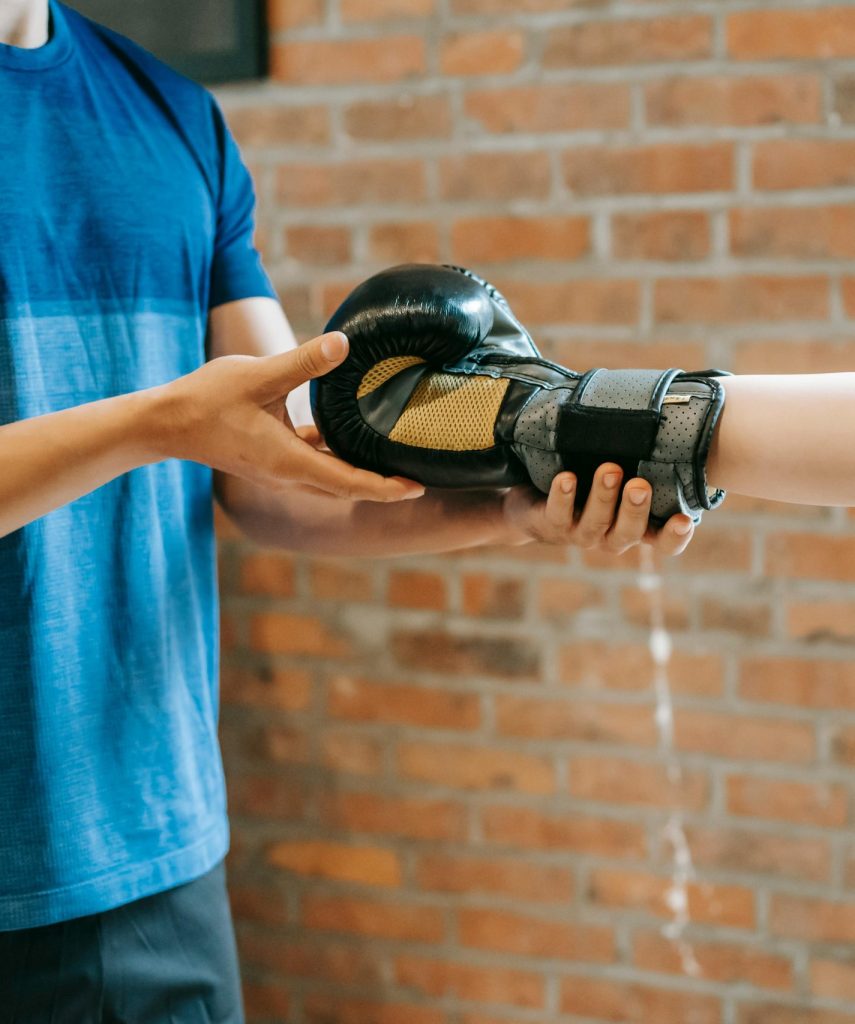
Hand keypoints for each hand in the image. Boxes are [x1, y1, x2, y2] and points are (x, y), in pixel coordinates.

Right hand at [151, 332, 423, 502]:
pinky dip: (336, 457)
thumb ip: (303, 362)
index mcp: (291, 461)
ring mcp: (279, 471)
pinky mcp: (271, 460)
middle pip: (347, 487)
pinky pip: (314, 464)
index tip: (418, 488)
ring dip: (362, 474)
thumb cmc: (207, 400)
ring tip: (394, 460)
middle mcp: (289, 475)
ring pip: (331, 478)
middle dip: (384, 486)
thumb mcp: (259, 375)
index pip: (351, 482)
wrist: (165, 423)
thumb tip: (344, 344)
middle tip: (420, 479)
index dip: (387, 487)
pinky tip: (348, 435)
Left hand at [502, 462, 694, 556]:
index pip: (663, 541)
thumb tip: (673, 423)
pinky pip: (558, 514)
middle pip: (629, 532)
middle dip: (635, 509)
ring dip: (603, 497)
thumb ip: (643, 462)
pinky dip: (563, 496)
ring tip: (609, 469)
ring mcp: (582, 533)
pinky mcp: (552, 525)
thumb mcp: (621, 477)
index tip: (685, 520)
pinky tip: (567, 478)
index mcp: (637, 526)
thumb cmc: (592, 485)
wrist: (538, 503)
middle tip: (640, 486)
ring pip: (595, 522)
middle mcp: (612, 535)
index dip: (675, 536)